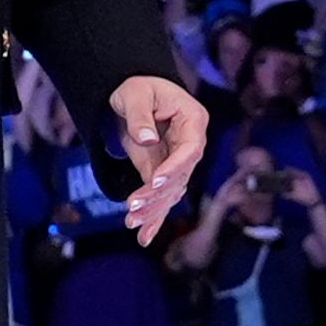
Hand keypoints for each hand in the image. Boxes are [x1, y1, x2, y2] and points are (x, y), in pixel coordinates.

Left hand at [109, 75, 208, 246]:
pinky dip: (153, 217)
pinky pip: (161, 198)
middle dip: (157, 195)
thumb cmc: (137, 87)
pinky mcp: (163, 174)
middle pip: (180, 176)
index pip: (189, 150)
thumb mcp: (135, 93)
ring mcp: (178, 162)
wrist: (132, 95)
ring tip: (133, 224)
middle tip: (133, 208)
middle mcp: (191, 145)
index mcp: (193, 121)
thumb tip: (147, 139)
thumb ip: (139, 115)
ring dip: (153, 210)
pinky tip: (144, 237)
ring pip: (171, 192)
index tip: (154, 181)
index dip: (174, 167)